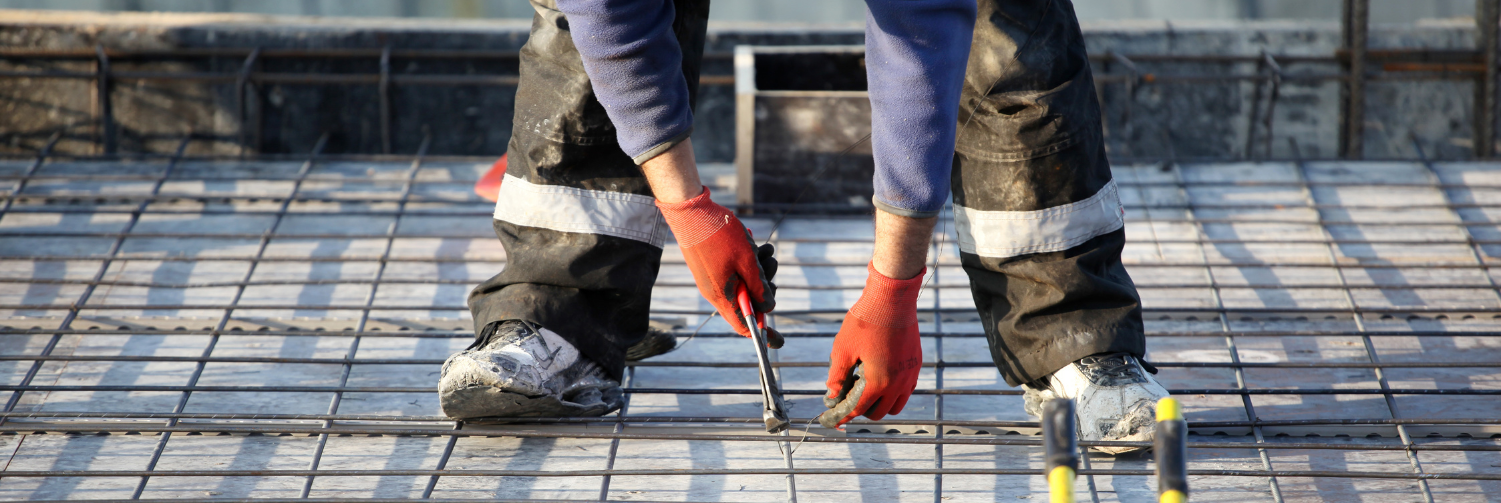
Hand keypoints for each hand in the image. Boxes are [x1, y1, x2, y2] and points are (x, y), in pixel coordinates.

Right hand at [657, 187, 778, 340]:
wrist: (689, 210)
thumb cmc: (719, 234)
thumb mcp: (747, 261)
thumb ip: (759, 287)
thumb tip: (769, 308)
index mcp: (722, 296)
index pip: (744, 326)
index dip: (764, 333)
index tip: (780, 340)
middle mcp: (714, 292)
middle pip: (746, 304)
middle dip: (764, 289)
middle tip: (771, 267)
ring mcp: (711, 279)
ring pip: (742, 284)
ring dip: (758, 270)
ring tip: (766, 250)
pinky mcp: (710, 267)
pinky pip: (733, 272)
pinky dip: (746, 262)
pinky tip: (754, 245)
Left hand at [820, 263, 924, 428]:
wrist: (892, 300)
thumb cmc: (865, 322)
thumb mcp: (843, 349)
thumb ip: (837, 375)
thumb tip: (832, 395)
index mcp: (878, 382)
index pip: (858, 409)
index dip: (842, 416)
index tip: (832, 419)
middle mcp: (897, 383)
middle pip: (878, 413)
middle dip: (860, 410)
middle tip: (847, 398)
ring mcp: (909, 375)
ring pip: (895, 405)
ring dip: (879, 404)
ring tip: (865, 390)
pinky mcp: (915, 364)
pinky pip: (906, 390)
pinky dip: (893, 392)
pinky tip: (879, 378)